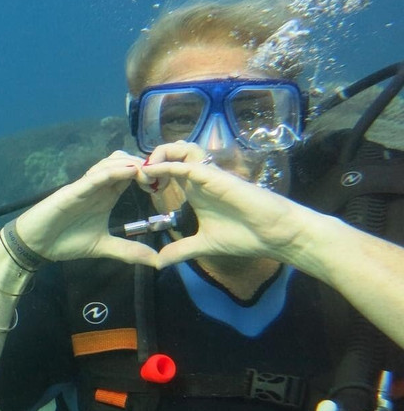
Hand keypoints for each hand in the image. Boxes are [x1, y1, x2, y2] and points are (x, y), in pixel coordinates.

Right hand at [14, 150, 158, 266]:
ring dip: (131, 164)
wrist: (37, 244)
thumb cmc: (65, 241)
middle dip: (144, 164)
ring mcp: (86, 185)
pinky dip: (112, 171)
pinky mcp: (74, 189)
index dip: (149, 173)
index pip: (131, 175)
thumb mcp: (103, 247)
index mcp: (106, 195)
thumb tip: (157, 261)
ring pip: (111, 162)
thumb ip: (128, 251)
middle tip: (161, 175)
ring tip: (149, 173)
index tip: (166, 182)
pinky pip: (95, 176)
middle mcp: (98, 186)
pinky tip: (129, 171)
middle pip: (123, 161)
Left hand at [141, 146, 303, 266]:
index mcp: (195, 190)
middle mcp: (200, 178)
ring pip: (180, 148)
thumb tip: (159, 262)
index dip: (149, 172)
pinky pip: (188, 164)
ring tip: (145, 172)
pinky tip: (151, 172)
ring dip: (159, 155)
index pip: (168, 169)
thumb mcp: (203, 245)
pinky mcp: (216, 177)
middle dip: (150, 159)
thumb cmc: (246, 236)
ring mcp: (208, 175)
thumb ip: (180, 250)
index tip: (135, 186)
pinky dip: (167, 165)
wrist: (275, 236)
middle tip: (137, 177)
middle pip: (171, 152)